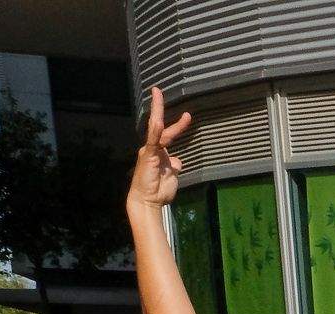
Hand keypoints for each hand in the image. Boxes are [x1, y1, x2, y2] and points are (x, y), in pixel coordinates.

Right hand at [129, 87, 190, 208]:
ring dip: (156, 111)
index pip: (168, 134)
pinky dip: (155, 131)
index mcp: (159, 152)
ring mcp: (149, 151)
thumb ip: (175, 166)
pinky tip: (157, 120)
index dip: (178, 125)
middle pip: (160, 126)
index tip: (187, 115)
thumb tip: (178, 161)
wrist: (148, 201)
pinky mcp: (147, 156)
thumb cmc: (159, 191)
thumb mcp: (172, 176)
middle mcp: (153, 149)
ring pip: (155, 128)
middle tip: (158, 90)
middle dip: (159, 108)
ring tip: (156, 94)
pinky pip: (152, 141)